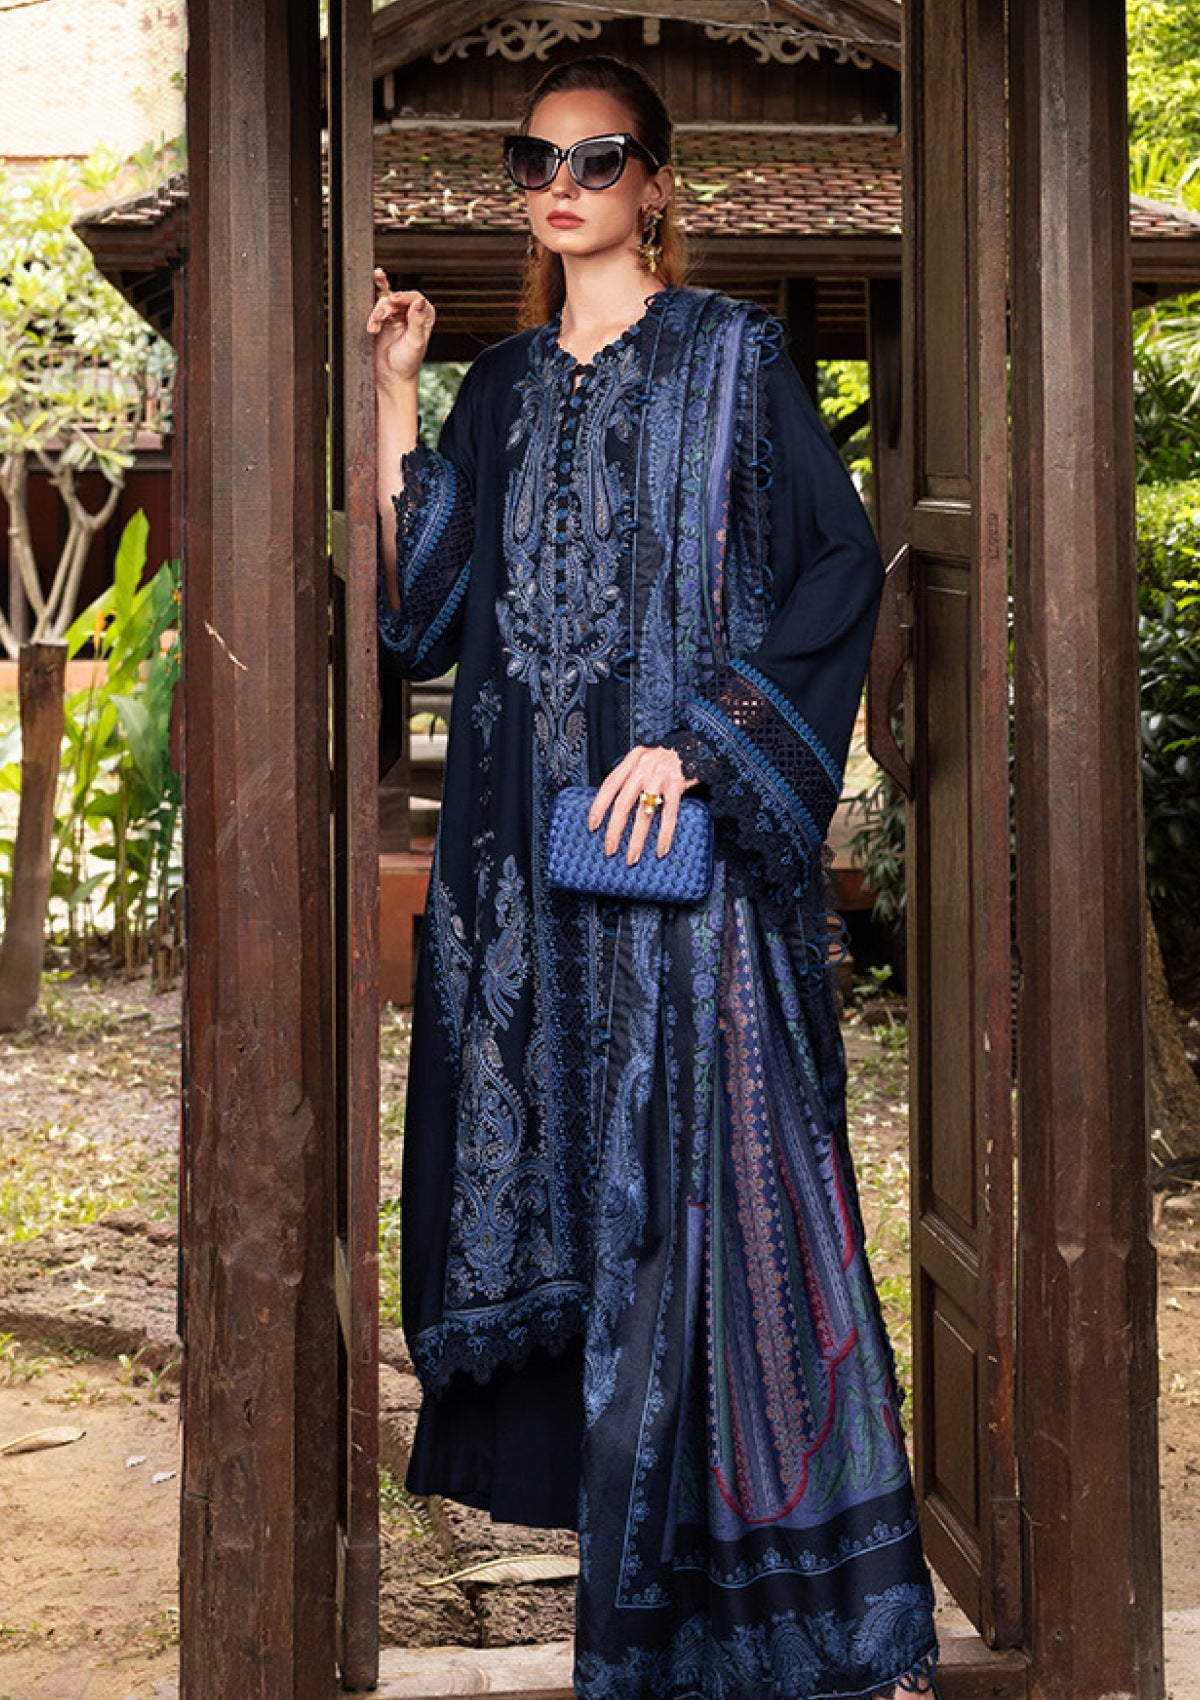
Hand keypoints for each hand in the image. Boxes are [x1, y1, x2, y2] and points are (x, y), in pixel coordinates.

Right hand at [368, 268, 435, 388]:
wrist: (391, 376)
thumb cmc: (407, 363)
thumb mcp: (415, 342)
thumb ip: (417, 321)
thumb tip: (419, 302)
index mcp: (423, 317)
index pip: (415, 298)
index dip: (405, 297)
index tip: (395, 300)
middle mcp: (410, 314)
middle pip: (397, 299)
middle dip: (388, 306)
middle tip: (382, 314)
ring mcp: (395, 317)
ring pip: (384, 303)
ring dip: (378, 312)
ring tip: (375, 325)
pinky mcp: (382, 321)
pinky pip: (375, 310)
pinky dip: (372, 317)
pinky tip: (373, 327)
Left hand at [589, 746, 696, 864]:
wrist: (698, 745)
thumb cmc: (670, 756)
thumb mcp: (646, 758)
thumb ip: (632, 775)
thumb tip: (616, 804)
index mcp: (632, 760)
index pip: (609, 785)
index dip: (598, 807)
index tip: (592, 825)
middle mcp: (643, 768)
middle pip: (623, 803)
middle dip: (614, 830)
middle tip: (609, 848)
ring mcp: (660, 777)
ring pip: (644, 814)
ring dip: (637, 839)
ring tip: (632, 856)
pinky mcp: (677, 786)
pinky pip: (668, 815)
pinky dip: (664, 835)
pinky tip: (660, 849)